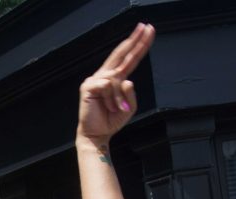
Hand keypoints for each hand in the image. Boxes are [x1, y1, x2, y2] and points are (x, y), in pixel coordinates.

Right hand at [76, 23, 154, 142]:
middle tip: (145, 26)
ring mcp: (95, 79)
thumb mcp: (129, 107)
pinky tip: (108, 107)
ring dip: (119, 97)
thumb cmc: (111, 120)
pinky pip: (107, 85)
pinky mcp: (88, 86)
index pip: (130, 58)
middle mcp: (105, 75)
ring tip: (115, 109)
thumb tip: (127, 80)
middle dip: (134, 40)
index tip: (147, 30)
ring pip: (116, 78)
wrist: (97, 134)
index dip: (139, 44)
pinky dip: (111, 98)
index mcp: (116, 78)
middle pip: (121, 54)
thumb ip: (131, 93)